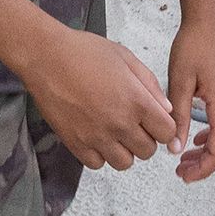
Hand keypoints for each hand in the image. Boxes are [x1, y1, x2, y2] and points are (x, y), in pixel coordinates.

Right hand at [22, 24, 178, 170]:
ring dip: (124, 149)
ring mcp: (97, 137)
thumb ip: (150, 85)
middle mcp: (119, 124)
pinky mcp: (75, 144)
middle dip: (146, 138)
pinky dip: (100, 154)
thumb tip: (166, 109)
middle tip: (134, 123)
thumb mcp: (126, 58)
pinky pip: (97, 164)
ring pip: (124, 163)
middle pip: (148, 151)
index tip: (156, 120)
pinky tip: (97, 136)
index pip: (167, 133)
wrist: (47, 57)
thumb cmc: (86, 52)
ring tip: (115, 131)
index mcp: (136, 101)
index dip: (164, 126)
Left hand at [166, 5, 214, 182]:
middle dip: (205, 165)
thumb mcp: (179, 82)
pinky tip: (195, 137)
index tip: (182, 176)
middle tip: (181, 173)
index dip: (202, 168)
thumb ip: (179, 118)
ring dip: (209, 152)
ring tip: (184, 159)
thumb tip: (175, 149)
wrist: (209, 18)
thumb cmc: (193, 45)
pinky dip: (213, 137)